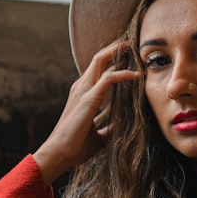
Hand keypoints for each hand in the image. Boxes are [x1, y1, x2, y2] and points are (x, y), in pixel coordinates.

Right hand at [33, 40, 139, 186]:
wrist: (60, 154)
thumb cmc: (76, 146)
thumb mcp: (98, 136)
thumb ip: (108, 127)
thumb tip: (119, 125)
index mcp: (82, 94)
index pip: (97, 70)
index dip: (112, 61)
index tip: (127, 57)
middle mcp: (81, 87)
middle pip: (98, 59)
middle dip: (114, 48)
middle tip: (130, 43)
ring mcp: (83, 90)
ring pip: (100, 61)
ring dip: (117, 53)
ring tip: (132, 47)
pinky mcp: (88, 98)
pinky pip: (109, 78)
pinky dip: (123, 74)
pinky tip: (136, 75)